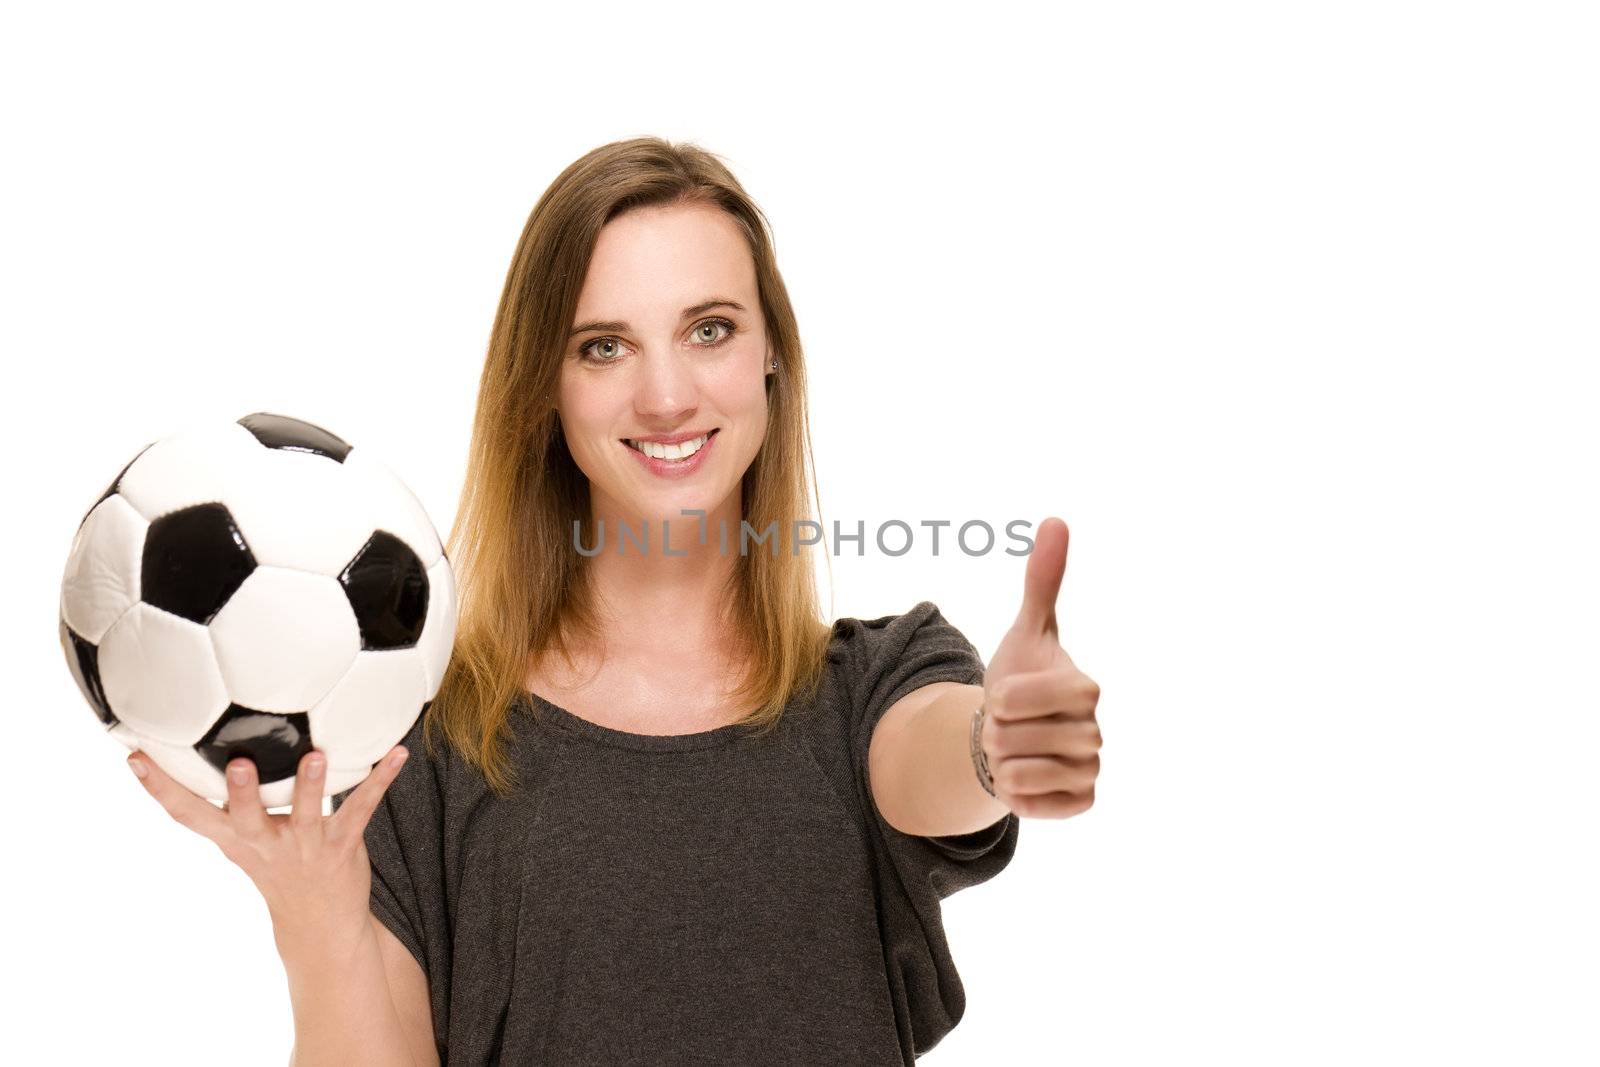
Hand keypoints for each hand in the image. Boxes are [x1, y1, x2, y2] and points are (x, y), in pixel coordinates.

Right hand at [125, 744, 409, 949]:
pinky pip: (362, 807)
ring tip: (316, 755)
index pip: (188, 814)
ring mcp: (305, 846)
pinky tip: (399, 754)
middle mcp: (265, 843)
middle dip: (240, 793)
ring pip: (307, 814)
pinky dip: (382, 778)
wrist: (319, 925)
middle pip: (247, 818)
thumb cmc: (276, 866)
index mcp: (234, 838)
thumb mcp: (239, 840)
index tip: (135, 757)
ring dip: (311, 785)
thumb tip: (193, 748)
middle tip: (235, 765)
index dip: (160, 788)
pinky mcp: (342, 844)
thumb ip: (221, 803)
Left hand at [980, 517, 1102, 817]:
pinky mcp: (1081, 803)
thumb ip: (1042, 581)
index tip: (1004, 695)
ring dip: (999, 762)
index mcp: (1086, 688)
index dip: (998, 698)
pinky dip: (1014, 794)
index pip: (1016, 700)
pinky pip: (1032, 806)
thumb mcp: (1026, 630)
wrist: (1015, 732)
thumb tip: (1056, 521)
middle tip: (1007, 725)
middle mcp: (1096, 732)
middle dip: (994, 731)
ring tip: (1012, 749)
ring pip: (1017, 774)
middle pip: (1011, 738)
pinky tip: (1023, 778)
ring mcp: (1091, 770)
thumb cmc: (1021, 677)